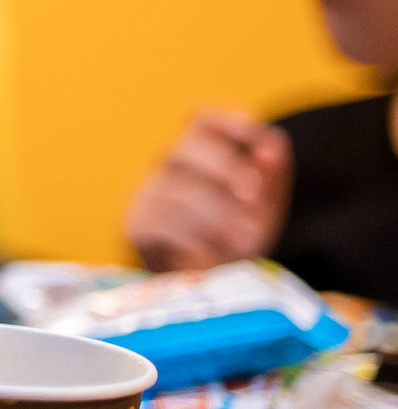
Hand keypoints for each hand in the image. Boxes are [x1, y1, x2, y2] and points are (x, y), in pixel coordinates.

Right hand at [123, 110, 292, 272]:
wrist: (203, 288)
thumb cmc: (233, 239)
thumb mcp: (262, 207)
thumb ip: (270, 176)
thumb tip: (272, 149)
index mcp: (199, 155)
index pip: (202, 120)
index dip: (228, 121)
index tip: (256, 135)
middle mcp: (167, 168)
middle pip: (185, 148)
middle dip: (223, 168)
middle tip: (251, 194)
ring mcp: (147, 196)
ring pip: (174, 189)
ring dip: (215, 214)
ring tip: (245, 240)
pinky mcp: (136, 227)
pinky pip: (160, 223)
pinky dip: (191, 237)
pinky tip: (210, 253)